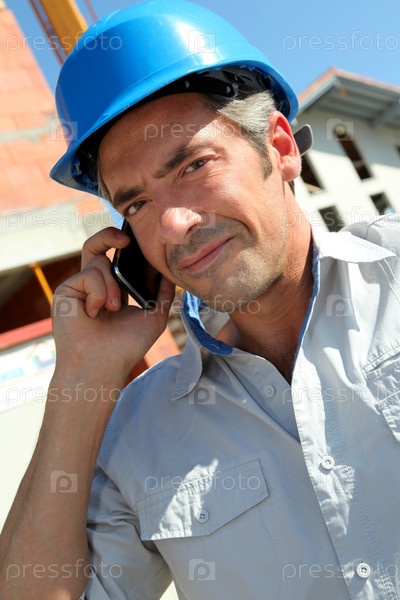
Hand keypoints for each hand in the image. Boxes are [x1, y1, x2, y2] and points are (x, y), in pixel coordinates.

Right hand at [52, 226, 174, 380]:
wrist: (102, 365)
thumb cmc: (126, 346)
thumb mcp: (154, 316)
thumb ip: (163, 293)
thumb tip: (171, 272)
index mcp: (111, 290)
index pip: (115, 259)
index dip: (124, 246)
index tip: (137, 241)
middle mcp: (93, 286)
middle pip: (97, 247)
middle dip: (109, 235)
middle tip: (126, 240)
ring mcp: (78, 287)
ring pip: (98, 262)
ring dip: (112, 285)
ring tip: (113, 309)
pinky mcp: (65, 290)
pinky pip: (88, 274)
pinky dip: (99, 292)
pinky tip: (94, 312)